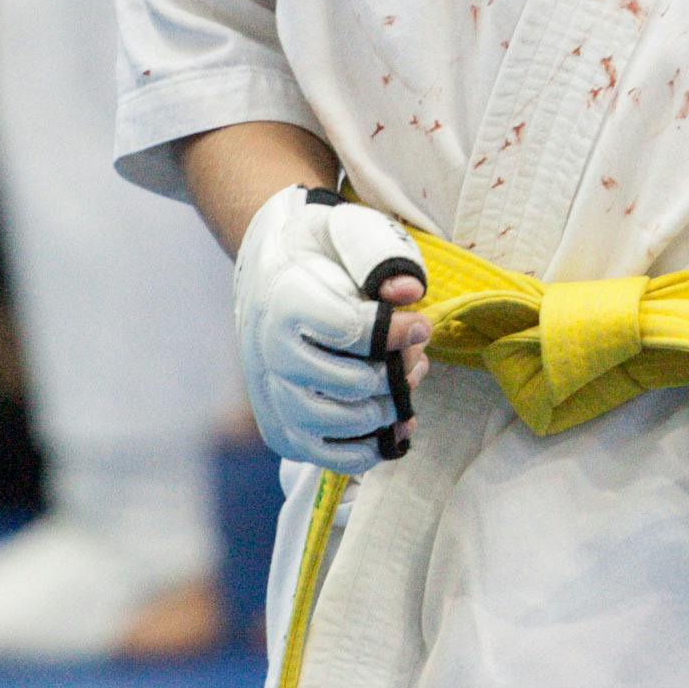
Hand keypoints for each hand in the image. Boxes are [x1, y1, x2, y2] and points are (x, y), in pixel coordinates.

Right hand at [232, 186, 429, 473]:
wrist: (272, 274)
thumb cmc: (320, 253)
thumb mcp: (348, 229)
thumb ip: (379, 253)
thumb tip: (408, 292)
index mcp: (285, 300)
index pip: (351, 331)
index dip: (398, 333)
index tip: (419, 323)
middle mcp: (269, 353)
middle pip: (351, 384)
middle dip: (398, 373)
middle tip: (416, 355)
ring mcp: (272, 397)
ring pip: (341, 424)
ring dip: (388, 409)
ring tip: (404, 384)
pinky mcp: (281, 430)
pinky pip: (331, 458)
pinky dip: (371, 448)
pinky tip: (393, 422)